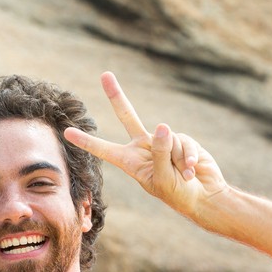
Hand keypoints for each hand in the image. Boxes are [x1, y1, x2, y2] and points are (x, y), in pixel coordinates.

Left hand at [64, 72, 228, 218]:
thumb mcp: (164, 178)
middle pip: (127, 116)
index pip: (105, 150)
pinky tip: (192, 170)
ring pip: (167, 137)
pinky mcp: (182, 140)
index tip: (67, 133)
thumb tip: (163, 125)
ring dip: (177, 159)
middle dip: (116, 95)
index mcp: (130, 162)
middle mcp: (143, 147)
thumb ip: (161, 152)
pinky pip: (183, 141)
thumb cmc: (178, 194)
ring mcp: (163, 141)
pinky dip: (188, 156)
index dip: (87, 142)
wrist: (204, 197)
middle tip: (105, 74)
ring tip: (183, 176)